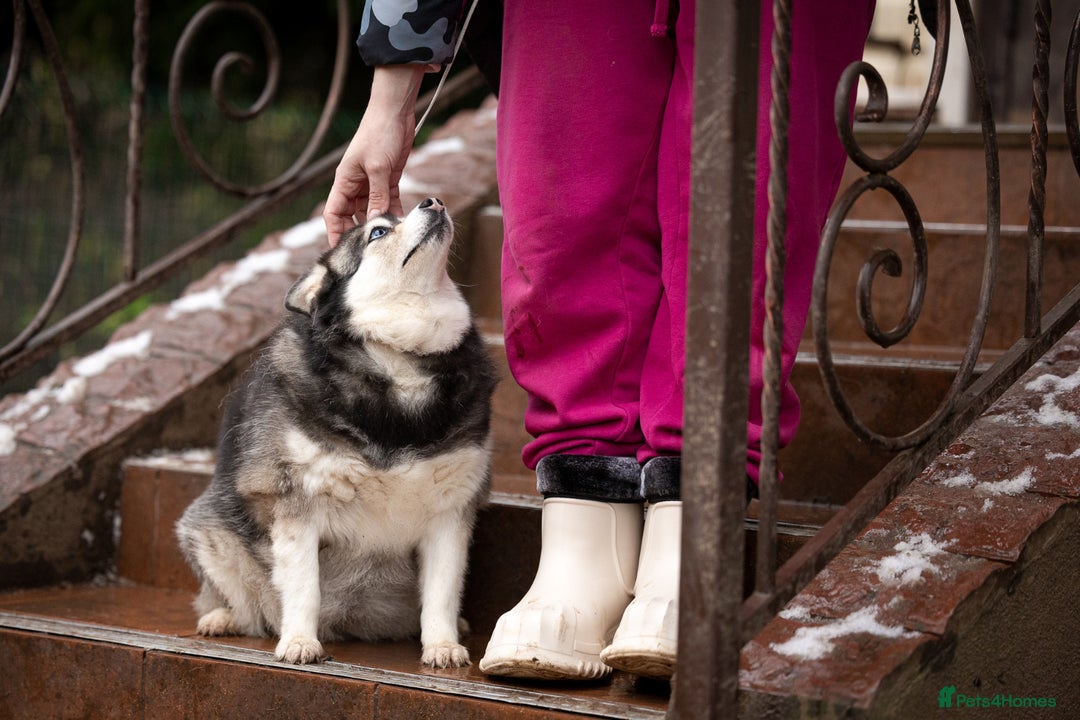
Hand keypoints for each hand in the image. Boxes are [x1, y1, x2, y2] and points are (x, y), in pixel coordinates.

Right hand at [324, 65, 426, 246]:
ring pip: (373, 211)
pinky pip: (389, 202)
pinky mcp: (389, 180)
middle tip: (371, 250)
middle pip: (353, 217)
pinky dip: (395, 212)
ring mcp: (372, 183)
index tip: (343, 252)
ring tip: (390, 241)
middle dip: (360, 232)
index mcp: (344, 182)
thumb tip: (376, 222)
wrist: (396, 112)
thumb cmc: (380, 134)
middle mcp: (355, 185)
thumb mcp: (378, 168)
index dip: (336, 233)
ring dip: (381, 223)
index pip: (334, 214)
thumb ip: (378, 197)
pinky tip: (403, 225)